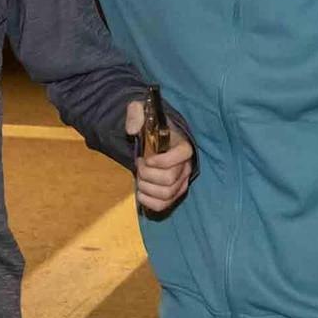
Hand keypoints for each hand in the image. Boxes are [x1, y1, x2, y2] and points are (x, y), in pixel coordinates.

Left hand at [126, 98, 193, 213]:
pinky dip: (149, 202)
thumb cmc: (150, 127)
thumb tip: (131, 130)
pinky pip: (163, 205)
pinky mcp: (173, 194)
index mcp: (183, 146)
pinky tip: (140, 192)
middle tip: (139, 165)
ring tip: (139, 177)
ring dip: (146, 188)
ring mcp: (181, 182)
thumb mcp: (141, 112)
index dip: (161, 161)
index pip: (180, 157)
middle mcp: (186, 166)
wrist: (152, 141)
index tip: (146, 158)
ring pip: (166, 194)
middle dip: (148, 174)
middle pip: (169, 179)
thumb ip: (135, 114)